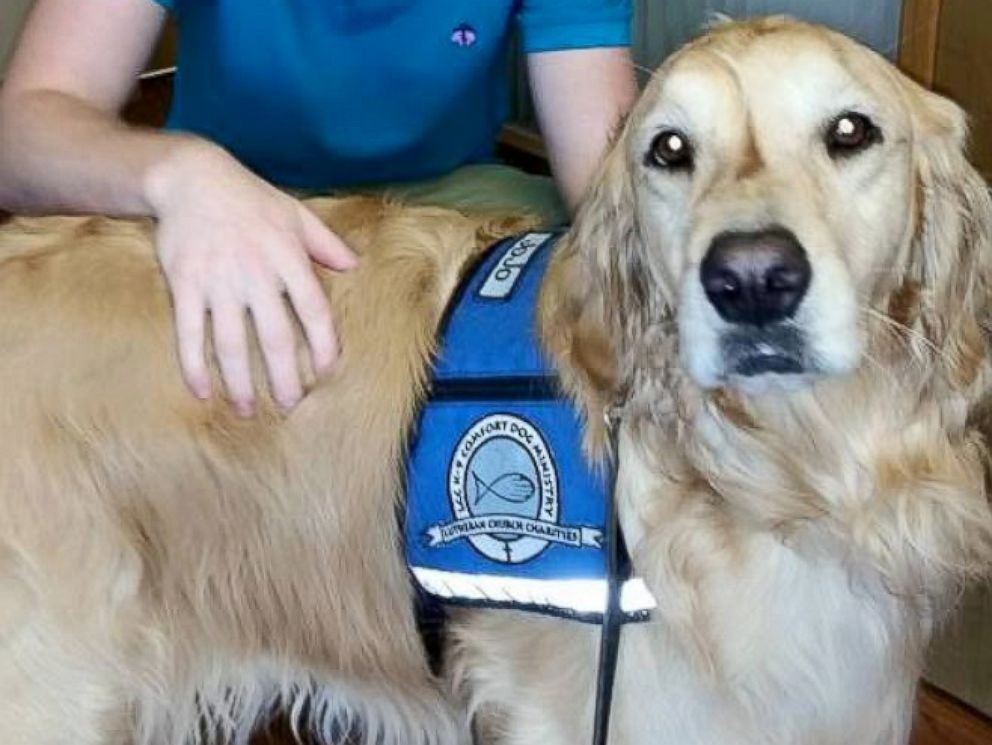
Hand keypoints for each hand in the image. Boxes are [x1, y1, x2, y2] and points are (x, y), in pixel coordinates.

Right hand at [147, 140, 355, 415]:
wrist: (191, 176)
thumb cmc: (250, 197)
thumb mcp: (295, 213)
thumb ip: (325, 243)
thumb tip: (355, 265)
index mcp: (288, 258)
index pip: (314, 311)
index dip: (323, 344)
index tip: (326, 371)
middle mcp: (256, 274)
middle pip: (276, 337)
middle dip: (283, 377)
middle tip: (289, 405)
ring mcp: (219, 281)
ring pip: (232, 343)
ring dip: (239, 382)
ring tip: (246, 410)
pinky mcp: (185, 284)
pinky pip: (190, 332)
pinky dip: (193, 365)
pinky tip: (202, 392)